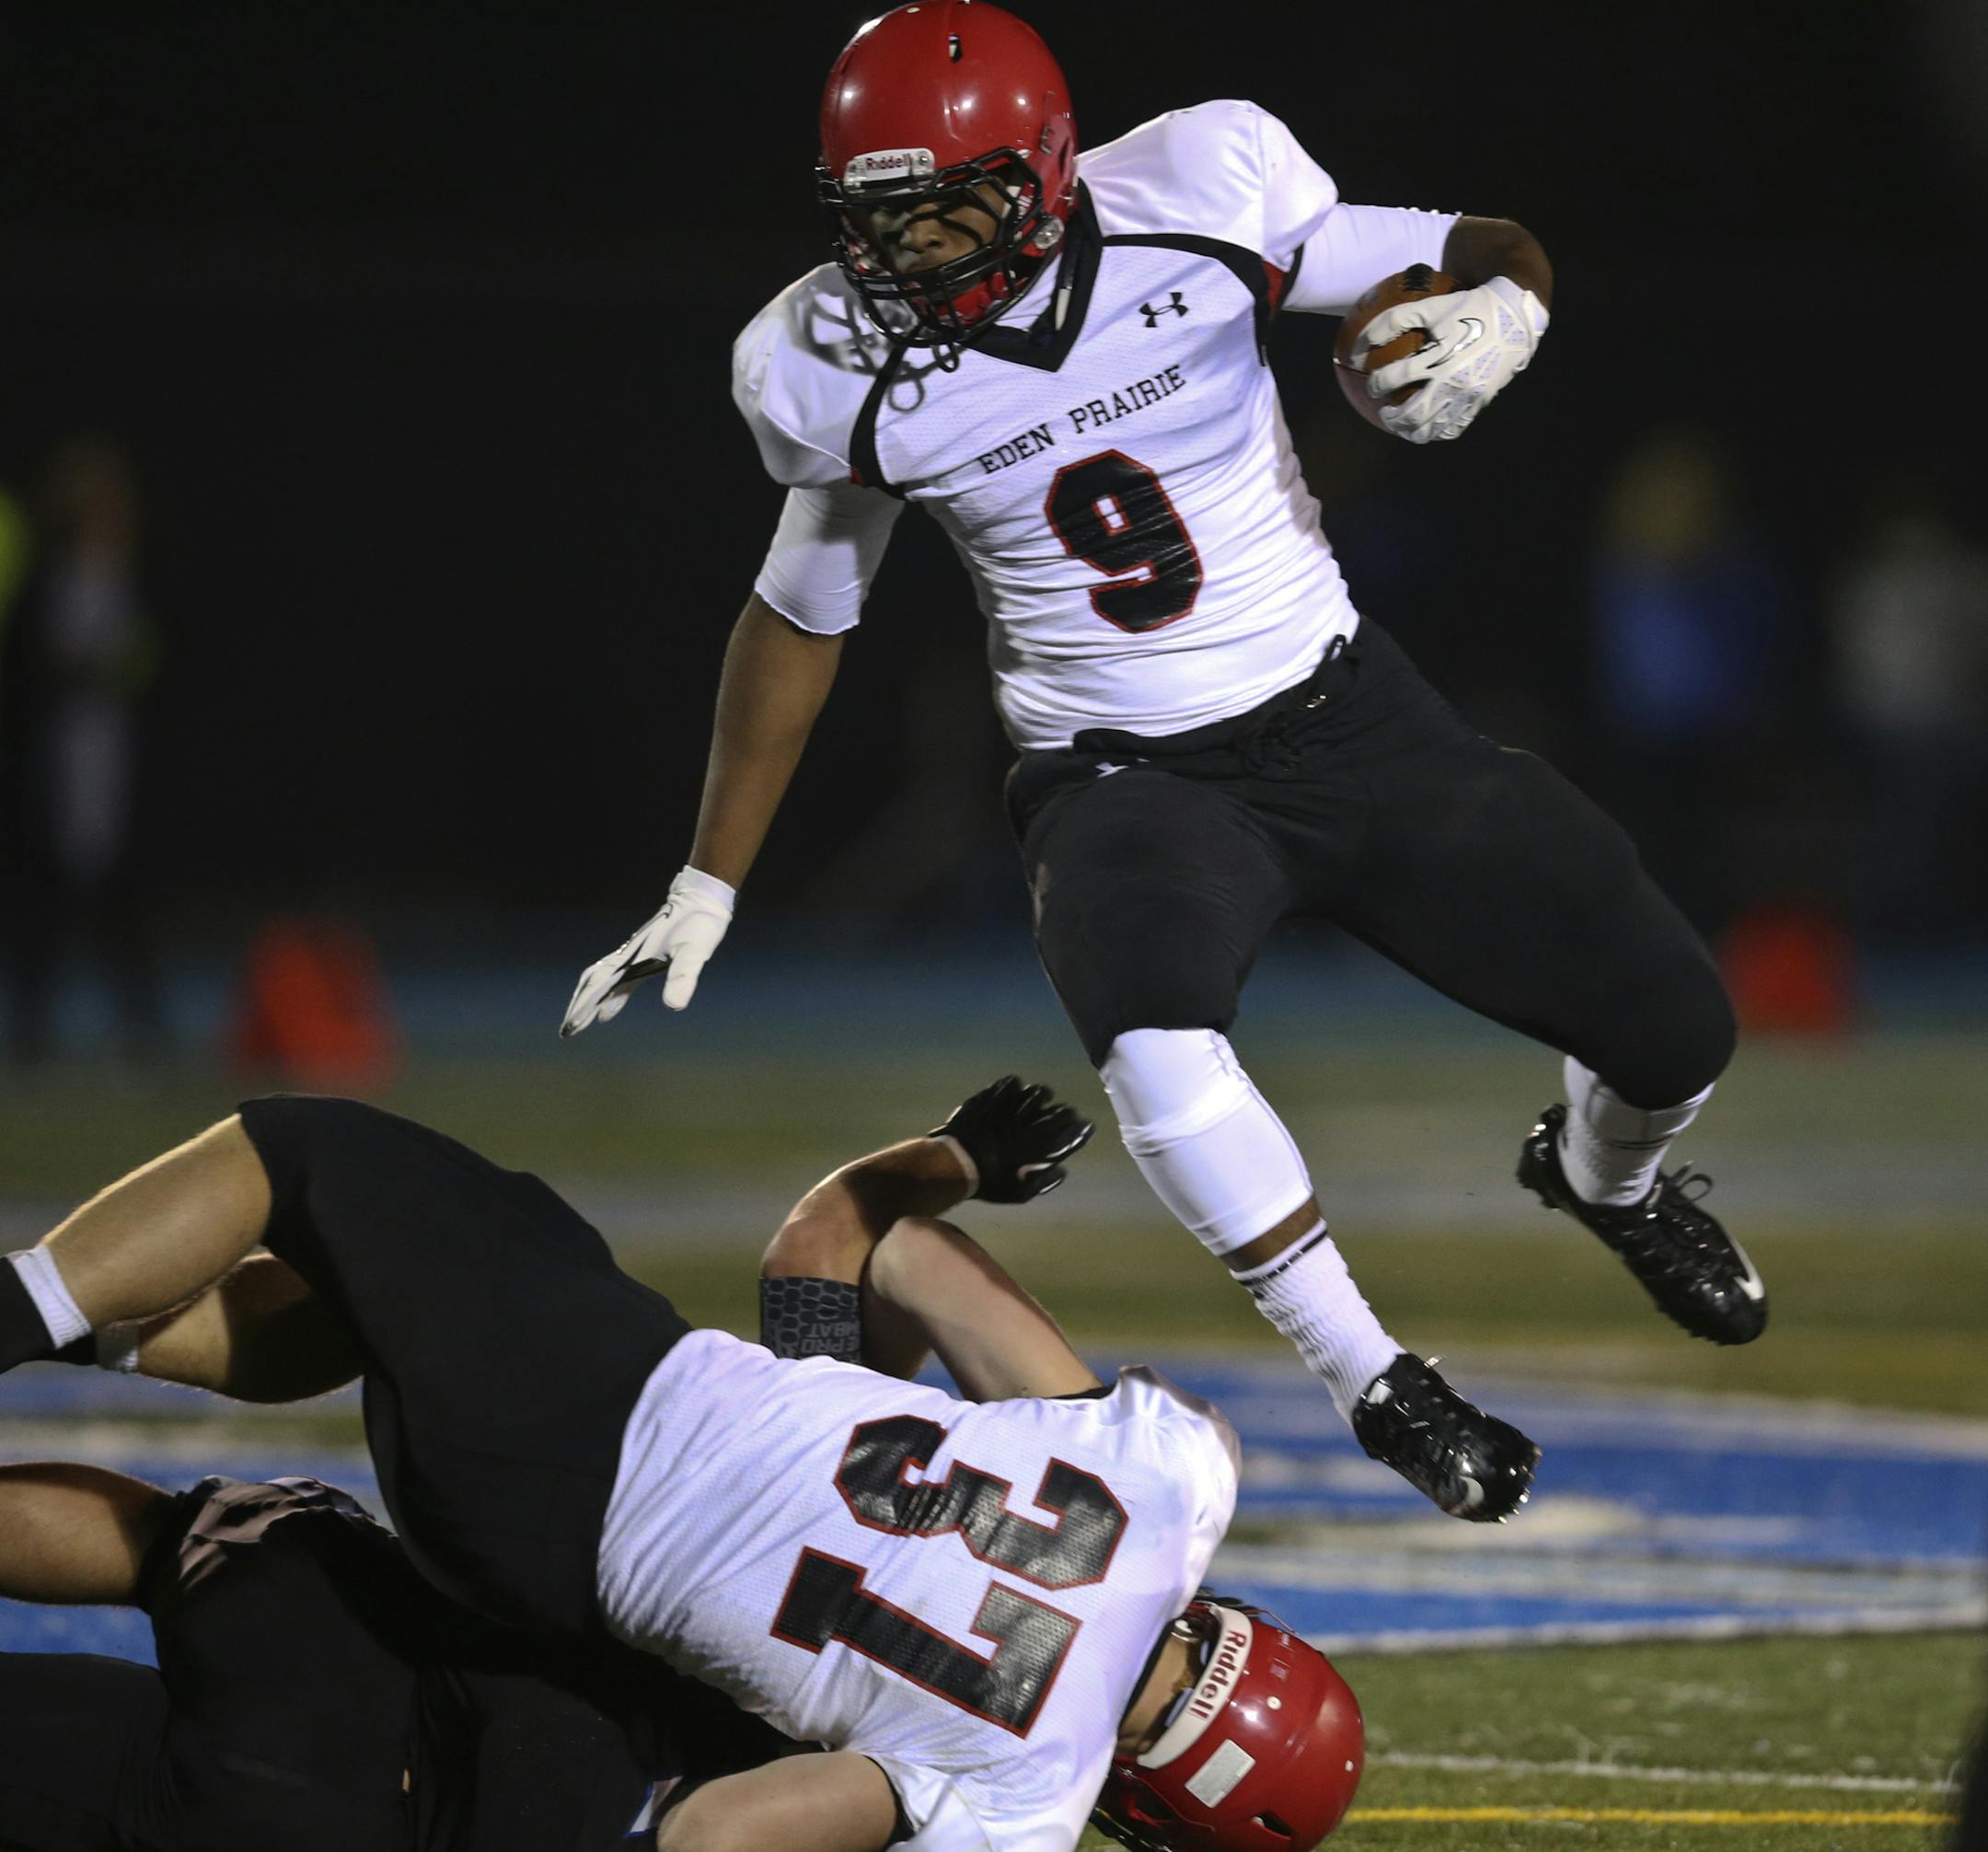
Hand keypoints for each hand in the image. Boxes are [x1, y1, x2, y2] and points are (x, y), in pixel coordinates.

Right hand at [560, 866, 735, 1036]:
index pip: (600, 984)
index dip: (585, 1005)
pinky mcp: (641, 955)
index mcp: (633, 957)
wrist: (700, 899)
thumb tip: (674, 1006)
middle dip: (578, 1007)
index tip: (573, 1026)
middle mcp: (627, 956)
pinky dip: (607, 996)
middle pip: (592, 982)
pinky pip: (615, 979)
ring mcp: (632, 955)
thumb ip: (683, 976)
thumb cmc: (698, 924)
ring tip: (578, 1023)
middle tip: (566, 1032)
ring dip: (587, 1001)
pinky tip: (608, 1012)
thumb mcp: (694, 952)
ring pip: (600, 980)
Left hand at [930, 1076, 1093, 1203]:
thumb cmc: (988, 1182)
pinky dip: (1013, 1086)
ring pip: (1031, 1094)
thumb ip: (1042, 1183)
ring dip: (1040, 1095)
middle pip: (1052, 1111)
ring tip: (1043, 1095)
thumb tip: (1062, 1172)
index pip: (1065, 1133)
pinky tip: (1015, 1085)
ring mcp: (1006, 1109)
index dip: (1078, 1129)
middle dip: (1063, 1111)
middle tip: (1066, 1111)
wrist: (953, 1163)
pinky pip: (1005, 1087)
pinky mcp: (989, 1100)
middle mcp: (1025, 1124)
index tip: (1085, 1125)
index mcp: (1035, 1147)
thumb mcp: (1018, 1193)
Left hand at [1363, 275, 1547, 443]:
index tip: (1372, 384)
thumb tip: (1361, 342)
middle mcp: (1452, 381)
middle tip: (1385, 412)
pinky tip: (1428, 426)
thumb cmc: (1469, 309)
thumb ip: (1394, 321)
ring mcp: (1467, 396)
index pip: (1395, 378)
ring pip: (1432, 429)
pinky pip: (1454, 428)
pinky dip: (1437, 432)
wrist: (1514, 318)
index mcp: (1438, 357)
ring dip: (1411, 431)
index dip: (1377, 384)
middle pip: (1412, 414)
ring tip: (1402, 425)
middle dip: (1392, 418)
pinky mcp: (1479, 403)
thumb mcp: (1432, 307)